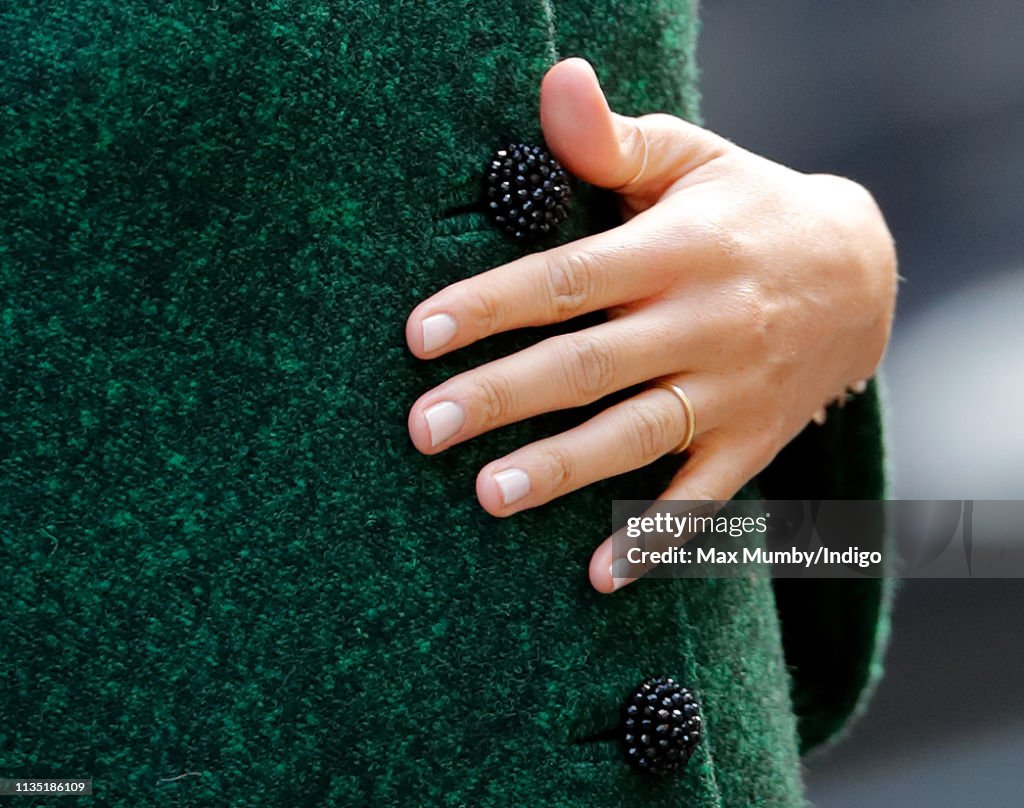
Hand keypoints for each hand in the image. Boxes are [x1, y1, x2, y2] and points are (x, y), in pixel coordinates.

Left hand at [405, 57, 896, 592]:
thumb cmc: (747, 209)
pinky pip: (703, 499)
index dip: (492, 304)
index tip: (419, 335)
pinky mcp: (752, 441)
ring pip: (638, 434)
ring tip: (488, 496)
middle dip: (503, 396)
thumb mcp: (691, 159)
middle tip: (424, 429)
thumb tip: (554, 82)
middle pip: (589, 364)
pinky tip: (600, 574)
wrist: (860, 274)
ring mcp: (732, 390)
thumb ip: (613, 141)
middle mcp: (702, 323)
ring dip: (564, 468)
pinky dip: (654, 537)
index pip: (568, 278)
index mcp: (676, 249)